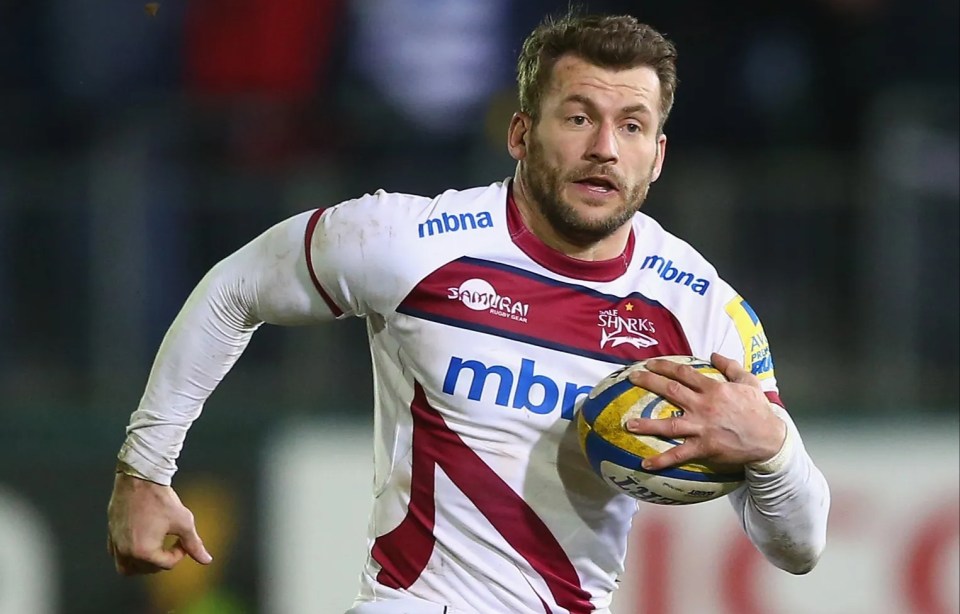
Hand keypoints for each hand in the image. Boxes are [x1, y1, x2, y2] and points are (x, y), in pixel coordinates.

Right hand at [107, 472, 212, 574]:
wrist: (140, 478)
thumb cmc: (161, 499)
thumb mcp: (183, 522)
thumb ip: (194, 544)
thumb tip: (206, 560)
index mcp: (143, 551)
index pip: (167, 564)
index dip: (180, 553)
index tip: (183, 538)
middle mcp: (125, 551)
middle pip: (146, 569)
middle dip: (162, 560)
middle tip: (172, 545)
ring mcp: (115, 543)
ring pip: (127, 567)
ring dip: (142, 564)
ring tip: (156, 551)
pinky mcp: (110, 533)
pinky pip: (117, 554)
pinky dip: (129, 554)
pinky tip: (142, 541)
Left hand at [624, 353, 785, 470]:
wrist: (769, 439)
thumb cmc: (758, 410)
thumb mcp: (749, 382)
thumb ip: (730, 366)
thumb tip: (713, 354)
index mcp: (713, 389)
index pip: (683, 373)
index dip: (664, 367)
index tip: (649, 364)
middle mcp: (704, 406)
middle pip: (671, 392)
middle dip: (649, 383)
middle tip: (631, 377)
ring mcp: (702, 428)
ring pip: (669, 425)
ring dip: (647, 424)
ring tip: (628, 423)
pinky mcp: (703, 448)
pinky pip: (679, 454)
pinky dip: (662, 460)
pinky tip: (645, 464)